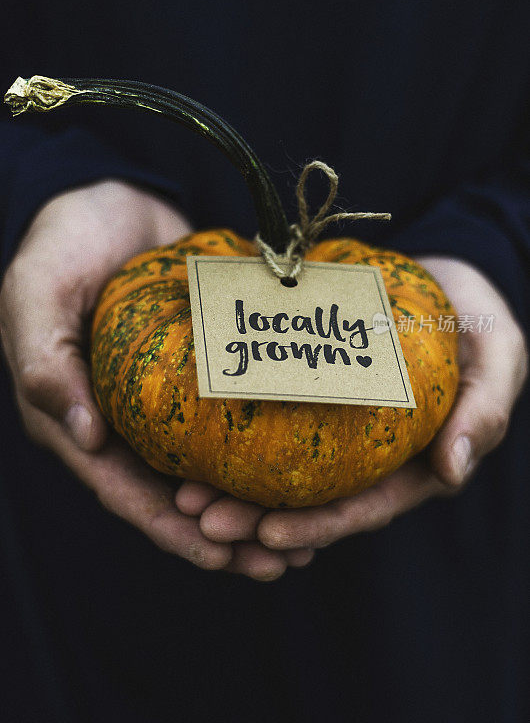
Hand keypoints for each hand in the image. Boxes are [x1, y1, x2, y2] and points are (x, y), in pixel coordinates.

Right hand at [0, 181, 312, 578]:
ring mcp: (162, 398)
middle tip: (286, 559)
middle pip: (176, 494)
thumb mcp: (36, 294)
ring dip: (254, 501)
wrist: (105, 198)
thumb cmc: (61, 244)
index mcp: (79, 417)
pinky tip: (306, 460)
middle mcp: (123, 421)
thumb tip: (85, 437)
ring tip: (310, 530)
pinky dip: (262, 444)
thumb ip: (45, 360)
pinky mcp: (197, 370)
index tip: (228, 557)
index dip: (176, 531)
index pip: (127, 491)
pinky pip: (231, 415)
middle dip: (228, 534)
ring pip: (210, 465)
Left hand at [177, 257, 527, 554]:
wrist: (447, 283)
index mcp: (416, 462)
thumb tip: (453, 472)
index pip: (365, 506)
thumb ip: (485, 409)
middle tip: (202, 515)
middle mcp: (374, 456)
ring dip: (237, 488)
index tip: (267, 534)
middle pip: (313, 499)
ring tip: (186, 492)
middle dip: (257, 518)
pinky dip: (242, 439)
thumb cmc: (478, 321)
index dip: (318, 525)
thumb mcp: (498, 356)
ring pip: (287, 471)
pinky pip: (278, 425)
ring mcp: (344, 431)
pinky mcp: (318, 399)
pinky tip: (200, 441)